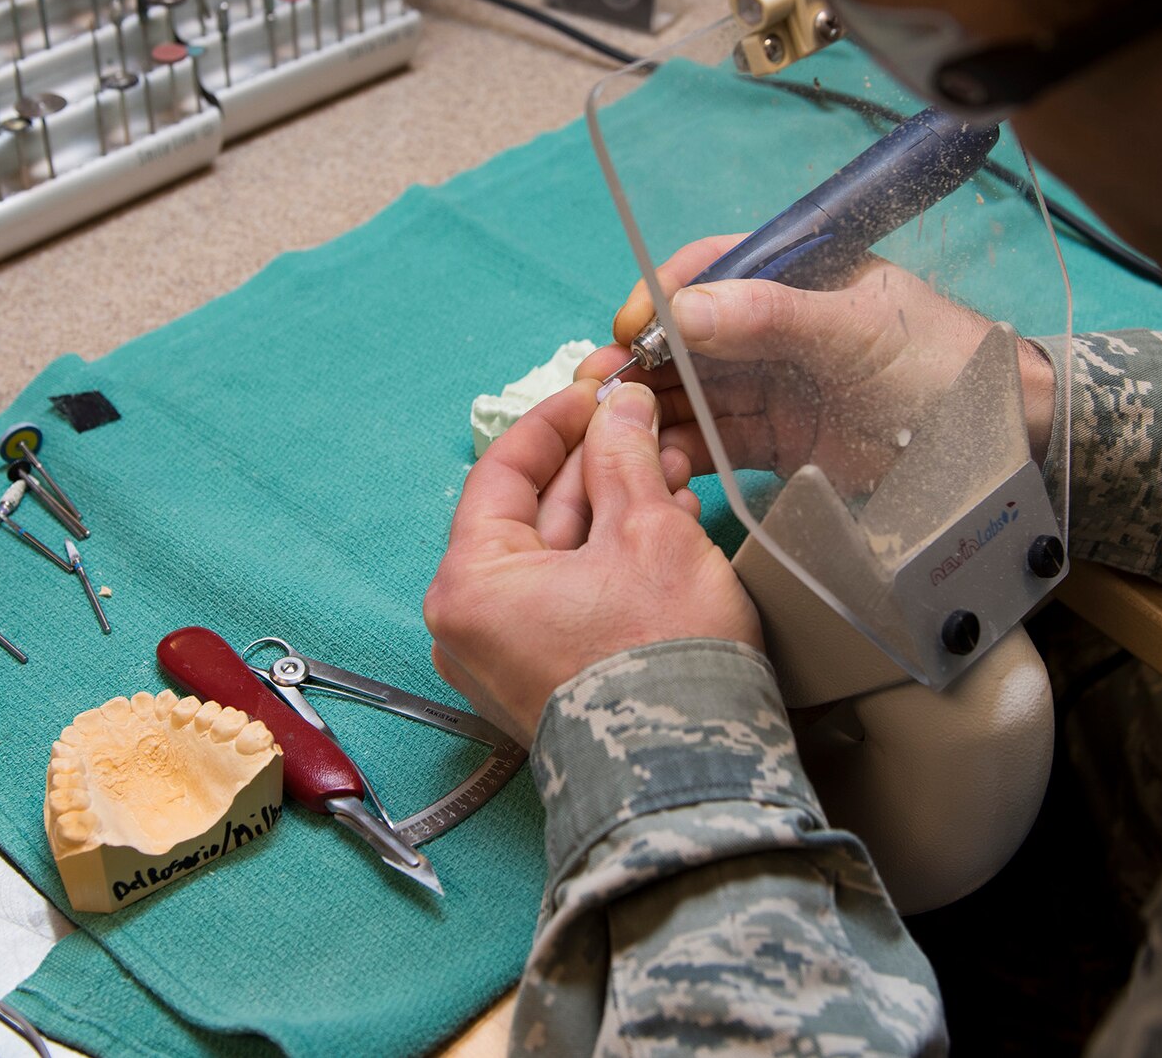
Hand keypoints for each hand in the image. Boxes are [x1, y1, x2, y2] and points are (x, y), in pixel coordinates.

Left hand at [425, 379, 758, 741]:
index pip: (502, 471)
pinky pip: (571, 594)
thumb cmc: (660, 661)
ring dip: (614, 505)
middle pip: (533, 512)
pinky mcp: (547, 677)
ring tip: (672, 468)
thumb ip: (624, 457)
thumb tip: (619, 406)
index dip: (557, 419)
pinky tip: (666, 521)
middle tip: (645, 422)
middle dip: (597, 462)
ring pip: (560, 553)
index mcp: (469, 583)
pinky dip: (613, 556)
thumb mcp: (647, 532)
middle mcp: (471, 624)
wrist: (692, 774)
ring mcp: (506, 657)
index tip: (597, 388)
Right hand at [578, 235, 1056, 495]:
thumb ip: (771, 317)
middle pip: (686, 336)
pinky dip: (680, 453)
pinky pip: (714, 442)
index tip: (630, 329)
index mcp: (799, 276)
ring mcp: (775, 386)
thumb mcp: (860, 331)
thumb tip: (680, 308)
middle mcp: (777, 327)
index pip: (712, 269)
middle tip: (597, 394)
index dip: (662, 295)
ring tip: (614, 439)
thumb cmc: (946, 367)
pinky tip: (655, 466)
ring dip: (649, 411)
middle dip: (638, 361)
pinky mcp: (779, 443)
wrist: (1008, 446)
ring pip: (691, 392)